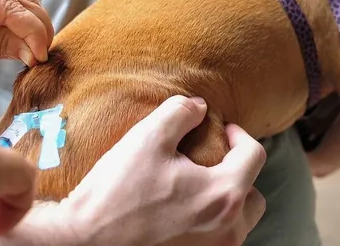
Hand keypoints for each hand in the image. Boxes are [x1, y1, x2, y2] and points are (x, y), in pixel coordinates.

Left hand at [0, 0, 54, 81]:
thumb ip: (0, 44)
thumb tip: (36, 53)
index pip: (10, 6)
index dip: (31, 31)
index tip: (41, 56)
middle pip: (22, 0)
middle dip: (38, 29)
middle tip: (43, 58)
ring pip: (24, 3)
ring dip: (35, 27)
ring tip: (37, 54)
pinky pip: (15, 9)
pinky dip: (25, 26)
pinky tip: (27, 45)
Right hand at [12, 96, 267, 245]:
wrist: (85, 239)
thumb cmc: (117, 190)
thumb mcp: (148, 137)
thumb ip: (181, 113)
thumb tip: (200, 107)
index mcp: (223, 195)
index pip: (254, 156)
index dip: (238, 134)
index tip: (220, 129)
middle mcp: (227, 229)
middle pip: (253, 195)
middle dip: (238, 172)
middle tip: (212, 159)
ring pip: (238, 220)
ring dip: (226, 199)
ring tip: (197, 185)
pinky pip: (217, 236)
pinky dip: (209, 220)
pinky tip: (183, 208)